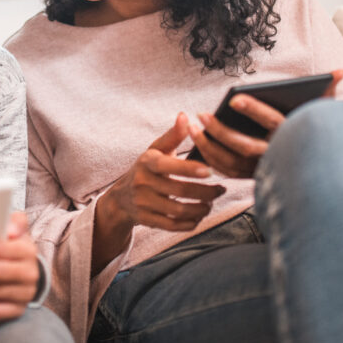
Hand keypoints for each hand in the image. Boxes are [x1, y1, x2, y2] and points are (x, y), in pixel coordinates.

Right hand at [102, 113, 226, 232]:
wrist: (121, 198)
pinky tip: (199, 216)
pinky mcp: (147, 220)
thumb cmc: (146, 169)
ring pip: (178, 210)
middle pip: (179, 190)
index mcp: (147, 162)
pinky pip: (173, 226)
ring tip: (211, 203)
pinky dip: (190, 223)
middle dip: (205, 192)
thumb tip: (185, 116)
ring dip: (200, 209)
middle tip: (221, 189)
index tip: (210, 171)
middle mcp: (142, 183)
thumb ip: (173, 135)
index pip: (168, 166)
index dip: (189, 169)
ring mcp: (143, 203)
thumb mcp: (156, 150)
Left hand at [191, 70, 342, 177]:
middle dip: (220, 131)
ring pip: (231, 163)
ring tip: (192, 127)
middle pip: (244, 146)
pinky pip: (228, 172)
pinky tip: (198, 144)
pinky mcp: (255, 179)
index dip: (253, 110)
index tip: (233, 99)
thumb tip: (341, 71)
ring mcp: (264, 171)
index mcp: (293, 137)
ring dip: (208, 146)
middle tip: (200, 115)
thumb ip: (329, 92)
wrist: (325, 175)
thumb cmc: (320, 137)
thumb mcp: (326, 115)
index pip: (272, 122)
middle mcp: (278, 157)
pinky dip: (211, 160)